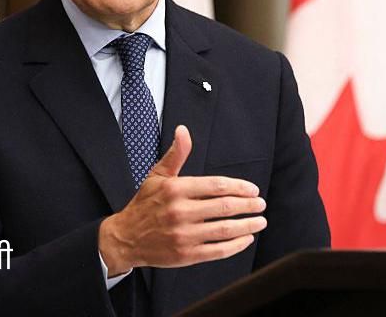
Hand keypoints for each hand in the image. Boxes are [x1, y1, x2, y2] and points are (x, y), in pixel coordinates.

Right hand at [98, 125, 266, 275]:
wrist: (125, 237)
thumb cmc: (144, 204)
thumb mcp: (157, 176)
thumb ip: (176, 154)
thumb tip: (183, 130)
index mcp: (175, 189)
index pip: (217, 186)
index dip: (239, 187)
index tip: (252, 190)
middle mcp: (180, 211)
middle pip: (225, 207)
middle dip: (248, 205)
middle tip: (260, 204)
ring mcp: (184, 235)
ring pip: (225, 229)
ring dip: (247, 225)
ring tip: (259, 221)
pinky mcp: (186, 255)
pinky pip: (218, 250)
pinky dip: (236, 245)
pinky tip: (245, 239)